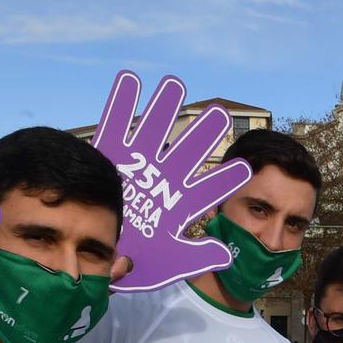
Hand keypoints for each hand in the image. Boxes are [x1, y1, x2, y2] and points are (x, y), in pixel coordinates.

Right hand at [94, 71, 253, 291]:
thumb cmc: (138, 259)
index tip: (244, 169)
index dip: (224, 179)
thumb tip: (225, 255)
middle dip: (202, 134)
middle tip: (220, 115)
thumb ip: (195, 257)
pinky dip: (121, 104)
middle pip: (186, 152)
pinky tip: (131, 80)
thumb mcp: (169, 262)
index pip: (208, 189)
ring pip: (154, 132)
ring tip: (175, 85)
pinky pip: (115, 126)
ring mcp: (138, 164)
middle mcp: (163, 178)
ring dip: (164, 109)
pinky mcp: (111, 156)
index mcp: (181, 202)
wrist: (99, 253)